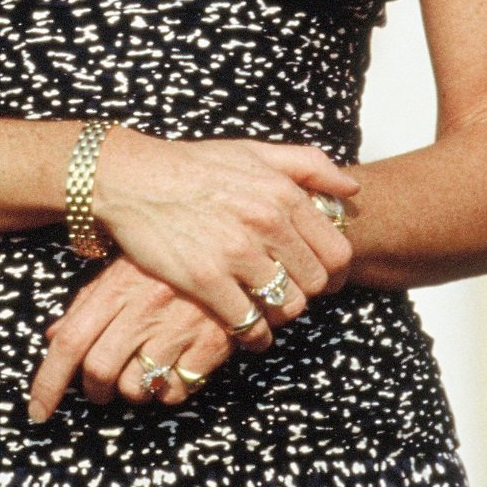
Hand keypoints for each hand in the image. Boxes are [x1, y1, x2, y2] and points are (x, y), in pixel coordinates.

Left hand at [28, 255, 234, 421]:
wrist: (232, 245)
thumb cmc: (171, 260)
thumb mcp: (126, 268)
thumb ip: (89, 301)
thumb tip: (53, 338)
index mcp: (118, 287)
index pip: (72, 341)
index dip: (49, 381)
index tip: (38, 411)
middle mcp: (145, 308)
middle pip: (100, 370)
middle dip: (95, 391)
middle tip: (101, 390)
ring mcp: (178, 327)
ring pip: (136, 387)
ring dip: (133, 391)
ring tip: (144, 372)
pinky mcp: (210, 344)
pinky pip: (175, 391)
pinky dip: (168, 391)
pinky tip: (174, 369)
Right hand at [88, 128, 356, 333]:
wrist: (135, 178)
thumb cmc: (196, 165)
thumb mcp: (255, 151)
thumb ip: (308, 163)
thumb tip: (351, 188)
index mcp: (283, 192)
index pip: (337, 250)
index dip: (333, 271)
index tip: (319, 278)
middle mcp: (266, 222)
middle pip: (315, 283)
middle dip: (307, 293)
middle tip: (290, 293)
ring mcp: (236, 253)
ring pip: (286, 306)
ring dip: (280, 314)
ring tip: (268, 310)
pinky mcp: (207, 280)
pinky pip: (249, 324)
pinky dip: (254, 335)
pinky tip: (248, 330)